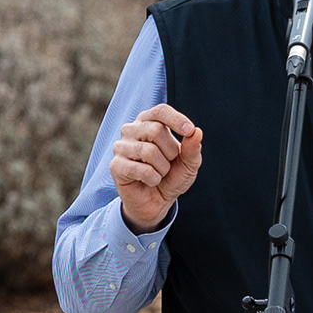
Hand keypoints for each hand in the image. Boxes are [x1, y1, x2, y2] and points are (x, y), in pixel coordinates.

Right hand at [111, 102, 202, 232]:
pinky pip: (142, 170)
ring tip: (159, 173)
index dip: (176, 119)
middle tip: (168, 163)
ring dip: (162, 168)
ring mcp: (121, 147)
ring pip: (148, 151)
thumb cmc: (171, 176)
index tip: (189, 131)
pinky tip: (150, 181)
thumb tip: (196, 132)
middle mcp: (131, 130)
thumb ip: (192, 148)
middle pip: (156, 130)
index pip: (161, 111)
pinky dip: (153, 179)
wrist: (156, 201)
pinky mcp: (116, 166)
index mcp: (149, 121)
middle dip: (170, 151)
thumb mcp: (189, 163)